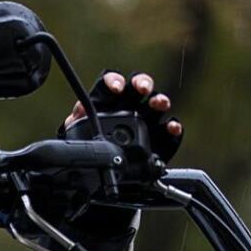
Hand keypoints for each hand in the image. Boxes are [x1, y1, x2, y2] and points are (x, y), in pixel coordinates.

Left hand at [63, 70, 182, 161]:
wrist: (100, 169)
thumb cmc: (90, 144)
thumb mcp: (77, 133)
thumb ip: (77, 121)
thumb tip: (78, 112)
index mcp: (108, 100)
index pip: (112, 83)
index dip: (114, 81)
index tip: (116, 88)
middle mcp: (130, 105)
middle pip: (139, 85)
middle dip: (142, 83)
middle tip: (142, 89)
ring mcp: (146, 119)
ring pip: (156, 103)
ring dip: (160, 100)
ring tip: (159, 104)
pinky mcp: (159, 136)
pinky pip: (169, 129)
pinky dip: (173, 127)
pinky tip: (172, 128)